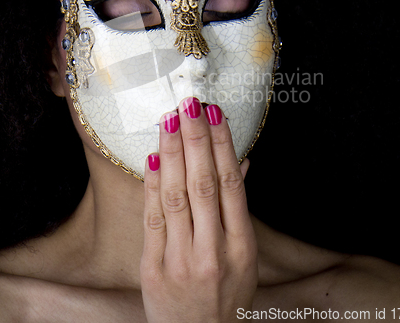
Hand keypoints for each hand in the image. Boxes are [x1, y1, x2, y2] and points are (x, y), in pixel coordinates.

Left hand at [140, 97, 257, 322]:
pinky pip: (152, 218)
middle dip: (195, 139)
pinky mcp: (153, 267)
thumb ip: (240, 207)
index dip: (222, 145)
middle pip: (203, 183)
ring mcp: (181, 259)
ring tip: (170, 120)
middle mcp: (213, 250)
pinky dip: (152, 185)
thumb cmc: (228, 294)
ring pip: (176, 195)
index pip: (230, 184)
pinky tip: (153, 157)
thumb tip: (241, 162)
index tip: (214, 115)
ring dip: (172, 153)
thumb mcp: (246, 256)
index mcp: (241, 245)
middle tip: (189, 105)